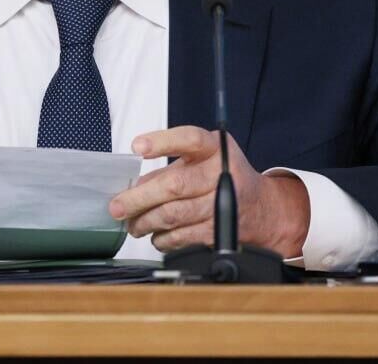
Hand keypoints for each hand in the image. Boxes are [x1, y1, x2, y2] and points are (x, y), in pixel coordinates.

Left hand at [108, 125, 309, 256]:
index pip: (189, 139)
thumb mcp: (200, 162)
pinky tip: (155, 235)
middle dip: (139, 198)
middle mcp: (221, 174)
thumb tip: (134, 187)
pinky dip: (162, 239)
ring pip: (174, 215)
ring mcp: (222, 204)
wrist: (260, 208)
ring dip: (146, 222)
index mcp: (215, 149)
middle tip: (118, 206)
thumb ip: (168, 170)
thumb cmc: (222, 178)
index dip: (162, 142)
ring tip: (133, 224)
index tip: (137, 146)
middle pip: (174, 185)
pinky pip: (182, 237)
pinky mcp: (219, 231)